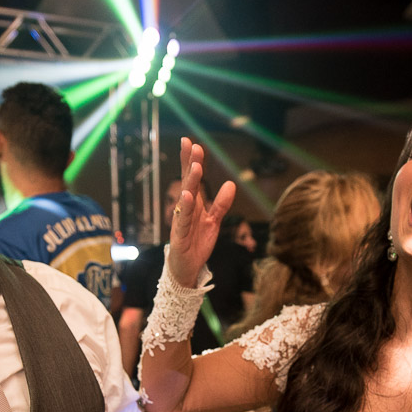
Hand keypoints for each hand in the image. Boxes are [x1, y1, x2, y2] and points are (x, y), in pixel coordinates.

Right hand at [168, 137, 236, 287]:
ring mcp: (181, 221)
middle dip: (190, 164)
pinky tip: (187, 195)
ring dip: (191, 182)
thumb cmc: (197, 244)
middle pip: (187, 183)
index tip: (190, 142)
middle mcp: (185, 209)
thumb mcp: (214, 222)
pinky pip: (184, 220)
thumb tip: (231, 184)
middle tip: (192, 145)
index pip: (191, 179)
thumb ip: (221, 204)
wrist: (187, 269)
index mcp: (193, 204)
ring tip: (196, 166)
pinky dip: (185, 208)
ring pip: (186, 198)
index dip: (190, 161)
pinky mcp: (180, 236)